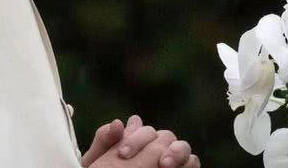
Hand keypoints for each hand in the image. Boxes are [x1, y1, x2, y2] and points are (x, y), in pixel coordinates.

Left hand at [81, 115, 199, 167]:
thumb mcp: (95, 162)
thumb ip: (104, 142)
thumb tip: (119, 123)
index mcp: (137, 140)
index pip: (144, 131)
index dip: (136, 139)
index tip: (123, 155)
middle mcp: (156, 148)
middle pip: (166, 136)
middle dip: (159, 145)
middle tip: (151, 161)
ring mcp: (169, 161)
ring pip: (183, 148)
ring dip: (177, 152)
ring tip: (164, 164)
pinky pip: (192, 163)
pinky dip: (188, 164)